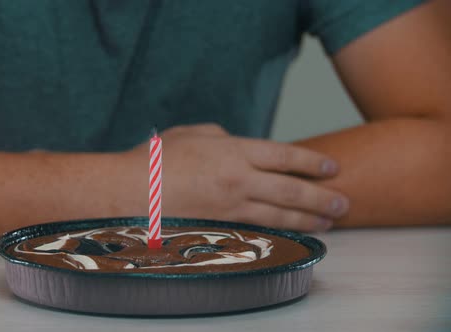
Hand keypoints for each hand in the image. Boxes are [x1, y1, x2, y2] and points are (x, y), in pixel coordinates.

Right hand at [121, 124, 348, 231]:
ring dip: (308, 220)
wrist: (129, 191)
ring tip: (328, 223)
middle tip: (342, 203)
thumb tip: (239, 144)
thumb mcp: (192, 133)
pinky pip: (258, 232)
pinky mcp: (220, 227)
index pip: (285, 156)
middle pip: (290, 190)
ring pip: (279, 215)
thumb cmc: (157, 159)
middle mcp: (238, 179)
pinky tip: (294, 237)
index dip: (312, 163)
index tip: (332, 168)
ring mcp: (230, 207)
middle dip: (320, 198)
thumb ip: (222, 136)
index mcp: (233, 151)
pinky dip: (280, 234)